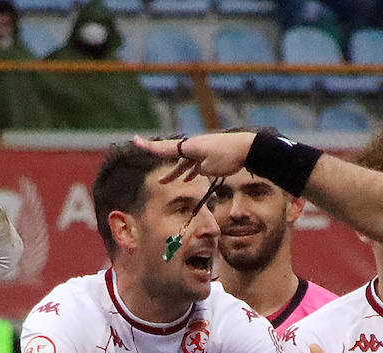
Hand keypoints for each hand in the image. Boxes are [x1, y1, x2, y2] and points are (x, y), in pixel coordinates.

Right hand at [133, 132, 256, 183]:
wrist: (247, 148)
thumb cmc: (228, 157)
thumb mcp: (210, 166)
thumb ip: (198, 169)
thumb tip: (195, 170)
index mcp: (190, 147)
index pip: (165, 148)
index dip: (149, 147)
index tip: (135, 140)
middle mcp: (193, 147)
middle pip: (171, 152)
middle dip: (157, 154)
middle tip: (140, 148)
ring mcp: (201, 151)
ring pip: (184, 162)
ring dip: (174, 172)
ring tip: (164, 182)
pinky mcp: (210, 156)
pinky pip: (196, 164)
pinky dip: (190, 171)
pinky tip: (188, 179)